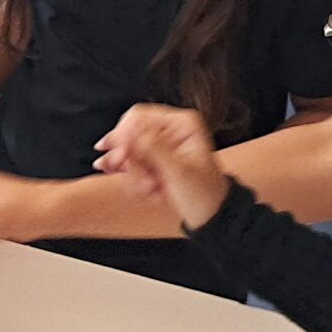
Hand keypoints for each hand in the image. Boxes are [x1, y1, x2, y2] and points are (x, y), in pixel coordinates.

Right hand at [93, 105, 230, 229]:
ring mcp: (159, 146)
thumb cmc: (205, 193)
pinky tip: (151, 192)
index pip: (138, 117)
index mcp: (181, 124)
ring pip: (127, 155)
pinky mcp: (152, 161)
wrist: (210, 215)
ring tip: (153, 189)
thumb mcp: (180, 171)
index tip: (121, 157)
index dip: (124, 136)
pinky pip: (130, 168)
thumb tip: (130, 130)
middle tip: (143, 180)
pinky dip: (136, 182)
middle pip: (129, 137)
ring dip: (136, 176)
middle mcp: (169, 130)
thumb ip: (154, 149)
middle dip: (132, 163)